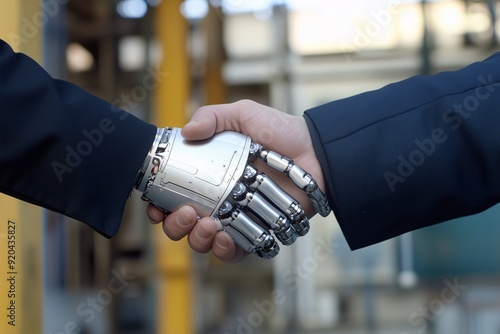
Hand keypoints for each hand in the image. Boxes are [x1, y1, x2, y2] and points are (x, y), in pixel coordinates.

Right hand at [147, 100, 326, 262]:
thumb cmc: (280, 131)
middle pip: (182, 225)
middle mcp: (217, 200)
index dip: (158, 205)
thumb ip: (214, 117)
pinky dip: (225, 251)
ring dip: (197, 240)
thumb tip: (187, 131)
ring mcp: (236, 218)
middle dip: (175, 227)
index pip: (172, 196)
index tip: (155, 206)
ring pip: (204, 242)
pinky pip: (235, 253)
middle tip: (185, 213)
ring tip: (208, 224)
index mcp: (207, 176)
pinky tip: (225, 238)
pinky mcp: (257, 232)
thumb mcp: (244, 115)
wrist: (316, 152)